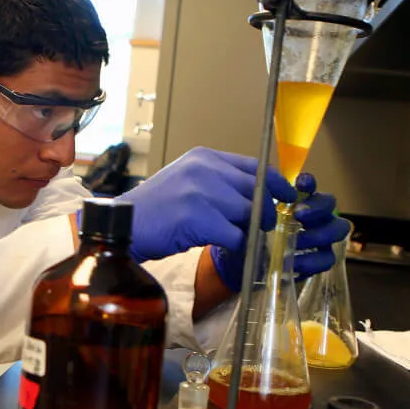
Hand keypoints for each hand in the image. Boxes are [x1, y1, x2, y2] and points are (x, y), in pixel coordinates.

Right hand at [117, 147, 296, 264]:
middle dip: (267, 212)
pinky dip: (239, 247)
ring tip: (244, 241)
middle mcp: (206, 170)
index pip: (255, 166)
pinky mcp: (201, 219)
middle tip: (266, 227)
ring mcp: (203, 193)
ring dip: (252, 232)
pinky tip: (230, 251)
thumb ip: (216, 181)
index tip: (287, 197)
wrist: (122, 225)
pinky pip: (237, 236)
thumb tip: (254, 196)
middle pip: (257, 191)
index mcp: (204, 157)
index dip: (276, 184)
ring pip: (250, 214)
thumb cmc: (152, 209)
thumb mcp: (185, 181)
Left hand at [210, 172, 351, 289]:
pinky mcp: (317, 261)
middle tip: (298, 214)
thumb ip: (258, 201)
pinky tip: (294, 263)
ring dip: (318, 234)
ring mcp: (319, 238)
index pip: (309, 186)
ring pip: (337, 230)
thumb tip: (260, 188)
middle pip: (330, 204)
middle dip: (317, 207)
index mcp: (295, 201)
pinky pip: (326, 259)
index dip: (308, 183)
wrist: (243, 261)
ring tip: (297, 241)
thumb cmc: (250, 232)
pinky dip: (311, 261)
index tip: (299, 184)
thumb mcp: (250, 216)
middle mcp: (312, 216)